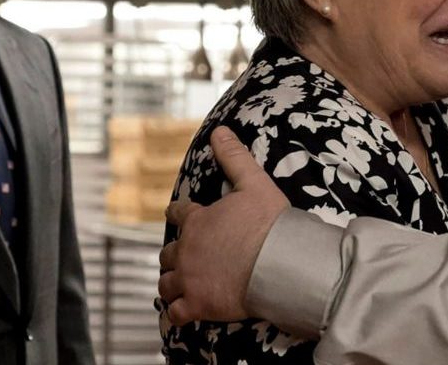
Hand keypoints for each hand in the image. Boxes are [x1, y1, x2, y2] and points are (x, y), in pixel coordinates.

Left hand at [157, 126, 289, 324]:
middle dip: (173, 256)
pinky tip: (175, 316)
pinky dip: (174, 315)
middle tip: (179, 259)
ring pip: (167, 283)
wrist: (280, 263)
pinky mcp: (198, 305)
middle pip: (168, 253)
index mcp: (197, 221)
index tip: (176, 216)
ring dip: (170, 284)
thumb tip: (219, 130)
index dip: (177, 215)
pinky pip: (176, 313)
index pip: (178, 215)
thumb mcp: (254, 182)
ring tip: (175, 287)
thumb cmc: (269, 223)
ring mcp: (190, 279)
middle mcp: (187, 250)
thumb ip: (234, 157)